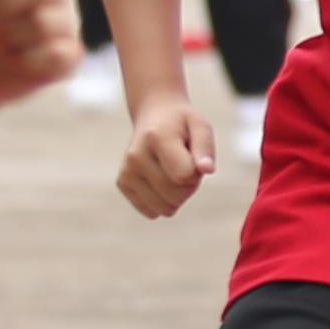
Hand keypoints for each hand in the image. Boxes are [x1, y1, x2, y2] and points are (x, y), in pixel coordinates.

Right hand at [116, 96, 219, 217]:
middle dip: (189, 186)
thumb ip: (205, 148)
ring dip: (177, 196)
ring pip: (165, 208)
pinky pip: (153, 212)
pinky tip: (161, 180)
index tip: (194, 157)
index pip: (185, 176)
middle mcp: (136, 156)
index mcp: (157, 138)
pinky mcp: (122, 184)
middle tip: (186, 165)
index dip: (197, 173)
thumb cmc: (182, 125)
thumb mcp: (200, 126)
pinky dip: (163, 201)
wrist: (153, 116)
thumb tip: (207, 170)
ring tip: (174, 172)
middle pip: (176, 196)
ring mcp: (126, 171)